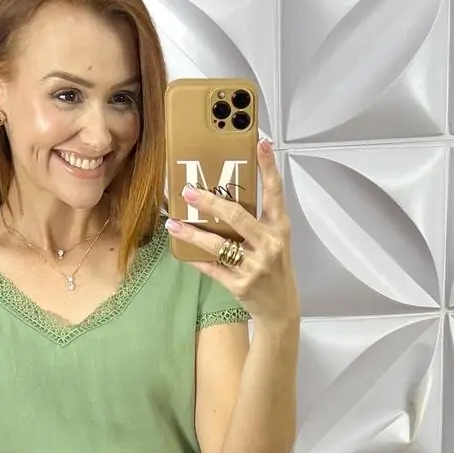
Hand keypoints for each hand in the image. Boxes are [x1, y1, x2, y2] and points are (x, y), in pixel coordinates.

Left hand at [167, 138, 299, 326]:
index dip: (268, 167)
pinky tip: (181, 251)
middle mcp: (269, 245)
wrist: (280, 309)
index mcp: (280, 229)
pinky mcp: (240, 285)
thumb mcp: (274, 242)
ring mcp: (254, 266)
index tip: (261, 143)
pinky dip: (195, 259)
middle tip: (188, 191)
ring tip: (173, 224)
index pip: (275, 193)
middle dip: (210, 202)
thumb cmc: (274, 269)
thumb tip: (222, 200)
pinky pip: (211, 268)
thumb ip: (256, 222)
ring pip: (218, 245)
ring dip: (192, 234)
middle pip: (237, 216)